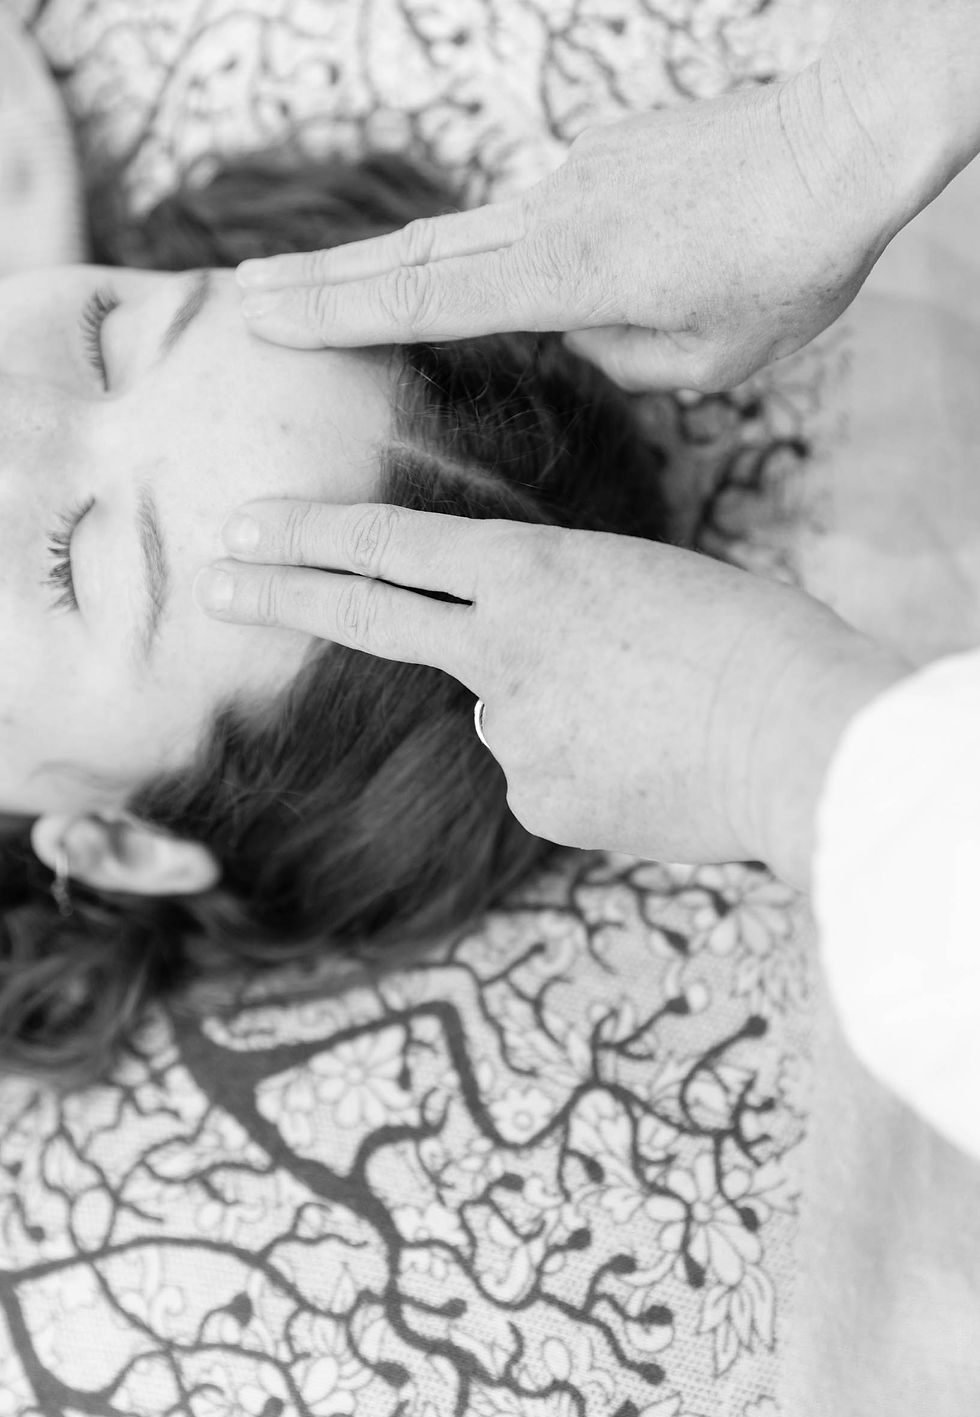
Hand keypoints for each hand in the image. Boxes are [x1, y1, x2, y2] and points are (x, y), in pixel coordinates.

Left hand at [194, 503, 907, 886]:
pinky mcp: (536, 799)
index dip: (315, 533)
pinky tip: (646, 767)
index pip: (396, 543)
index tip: (250, 527)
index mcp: (536, 569)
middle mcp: (500, 645)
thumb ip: (555, 618)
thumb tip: (507, 687)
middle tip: (215, 576)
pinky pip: (542, 775)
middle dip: (283, 591)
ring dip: (559, 712)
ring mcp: (509, 729)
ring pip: (504, 715)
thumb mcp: (643, 585)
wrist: (801, 741)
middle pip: (370, 612)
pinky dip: (584, 769)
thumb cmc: (752, 643)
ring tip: (651, 717)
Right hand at [233, 60, 907, 392]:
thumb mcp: (705, 360)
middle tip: (245, 297)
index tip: (260, 316)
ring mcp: (573, 179)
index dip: (334, 310)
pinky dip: (514, 253)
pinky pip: (540, 217)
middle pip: (414, 253)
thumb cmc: (786, 268)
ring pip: (466, 233)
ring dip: (397, 263)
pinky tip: (554, 274)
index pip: (424, 297)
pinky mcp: (601, 158)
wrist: (840, 149)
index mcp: (571, 277)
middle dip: (322, 280)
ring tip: (335, 291)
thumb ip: (618, 356)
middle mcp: (554, 217)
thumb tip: (575, 330)